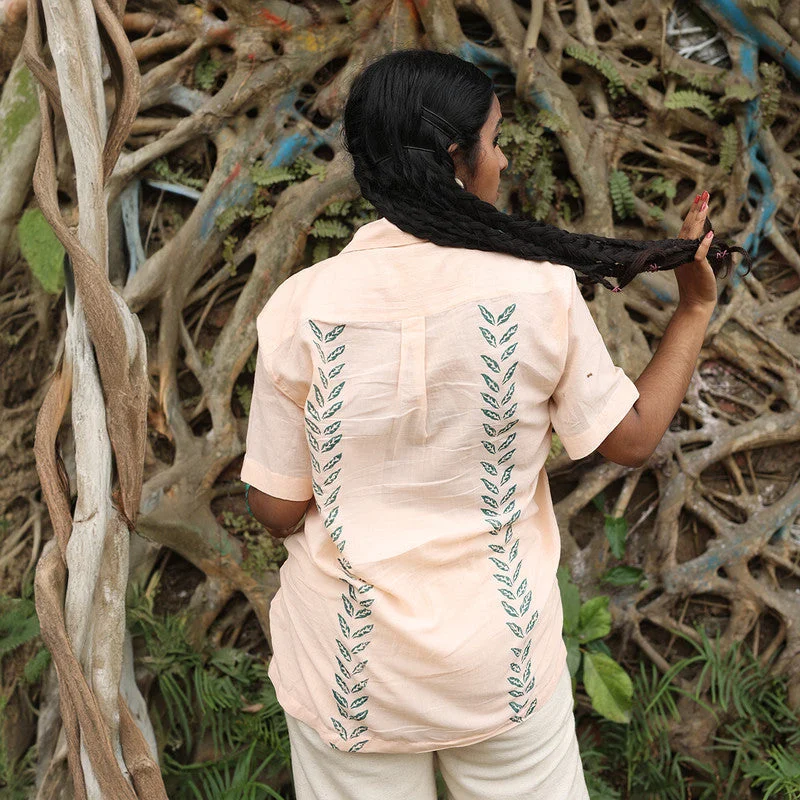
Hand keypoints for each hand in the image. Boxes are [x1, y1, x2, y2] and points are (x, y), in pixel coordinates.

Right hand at [674, 191, 716, 309]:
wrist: (696, 303)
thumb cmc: (697, 285)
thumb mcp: (696, 263)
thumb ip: (697, 249)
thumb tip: (706, 235)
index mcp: (682, 250)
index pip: (687, 227)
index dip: (693, 211)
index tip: (699, 197)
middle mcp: (683, 252)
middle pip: (689, 227)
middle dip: (697, 209)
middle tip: (704, 193)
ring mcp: (688, 259)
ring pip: (692, 236)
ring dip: (699, 220)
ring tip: (705, 204)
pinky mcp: (697, 267)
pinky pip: (699, 254)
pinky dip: (703, 244)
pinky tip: (710, 234)